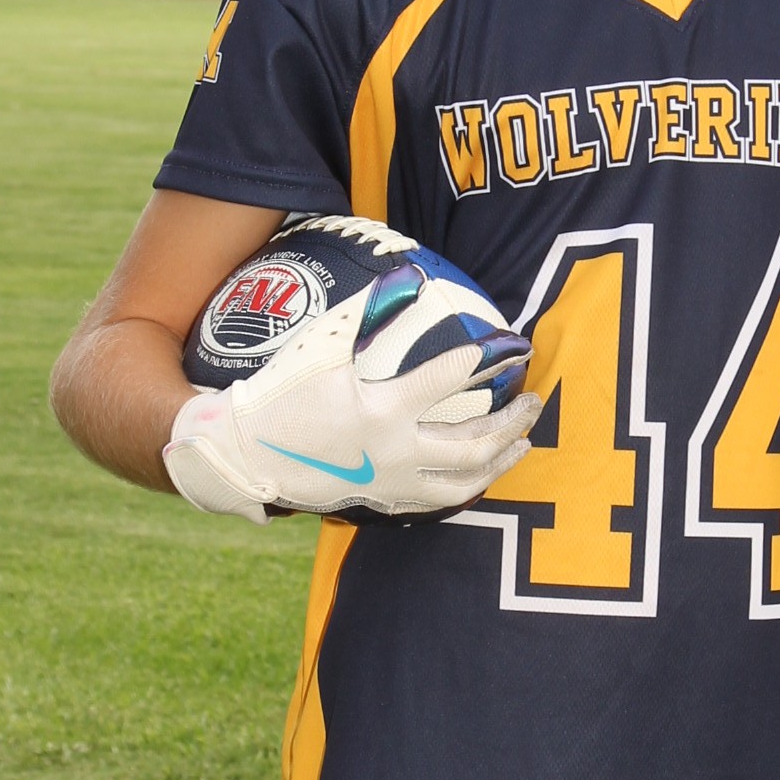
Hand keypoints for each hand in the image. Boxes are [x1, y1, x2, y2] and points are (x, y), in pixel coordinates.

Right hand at [163, 286, 538, 522]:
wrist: (245, 456)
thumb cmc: (280, 395)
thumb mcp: (320, 346)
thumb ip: (366, 312)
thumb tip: (408, 276)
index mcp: (384, 409)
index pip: (452, 377)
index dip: (490, 357)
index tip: (515, 346)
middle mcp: (397, 452)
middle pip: (476, 439)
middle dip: (513, 419)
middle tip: (535, 399)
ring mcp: (393, 483)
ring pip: (467, 479)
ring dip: (502, 459)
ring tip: (524, 442)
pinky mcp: (384, 503)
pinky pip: (440, 501)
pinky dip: (470, 487)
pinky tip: (484, 474)